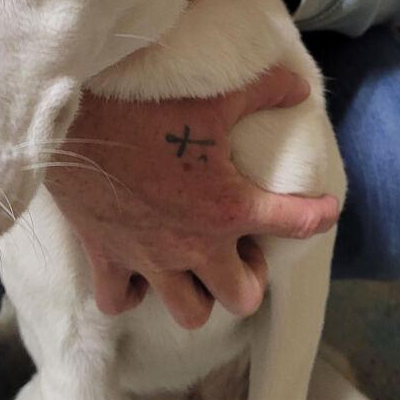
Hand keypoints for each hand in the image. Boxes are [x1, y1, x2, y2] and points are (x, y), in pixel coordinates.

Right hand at [45, 70, 338, 329]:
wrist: (73, 119)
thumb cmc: (146, 106)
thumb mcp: (215, 94)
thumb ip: (264, 91)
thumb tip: (300, 87)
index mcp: (228, 208)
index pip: (296, 223)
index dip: (319, 215)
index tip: (326, 209)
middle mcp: (194, 245)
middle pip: (242, 298)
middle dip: (249, 278)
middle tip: (240, 246)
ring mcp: (149, 259)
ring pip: (190, 312)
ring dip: (199, 293)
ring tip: (195, 264)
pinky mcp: (107, 258)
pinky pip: (122, 301)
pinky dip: (134, 293)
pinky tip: (140, 269)